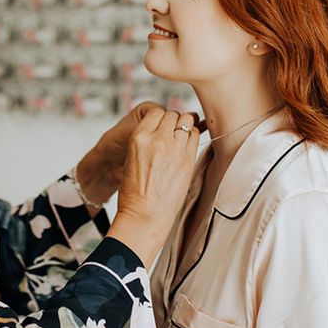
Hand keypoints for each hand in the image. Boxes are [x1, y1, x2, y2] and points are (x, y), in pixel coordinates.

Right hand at [77, 102, 194, 207]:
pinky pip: (195, 136)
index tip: (162, 124)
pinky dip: (192, 136)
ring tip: (180, 137)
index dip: (160, 117)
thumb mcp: (132, 158)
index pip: (156, 112)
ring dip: (184, 126)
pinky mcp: (188, 159)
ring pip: (186, 121)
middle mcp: (157, 139)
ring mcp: (175, 149)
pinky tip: (186, 146)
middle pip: (172, 114)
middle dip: (173, 120)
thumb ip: (147, 140)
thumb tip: (162, 130)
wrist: (145, 215)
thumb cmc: (136, 192)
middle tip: (172, 131)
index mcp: (139, 138)